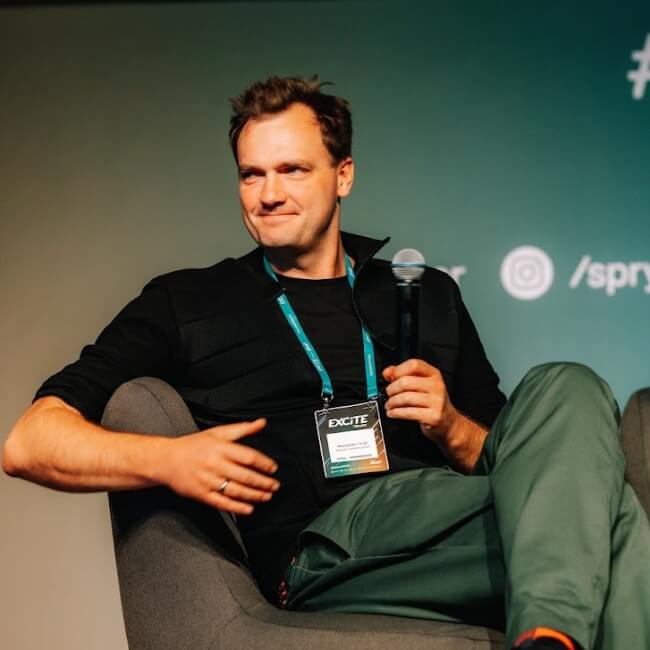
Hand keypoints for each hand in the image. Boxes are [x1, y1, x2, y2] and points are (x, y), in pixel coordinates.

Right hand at [156, 418, 279, 515]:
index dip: (264, 463)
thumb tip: (261, 423)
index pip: (248, 456)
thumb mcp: (217, 432)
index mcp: (220, 448)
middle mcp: (215, 464)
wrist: (166, 460)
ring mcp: (208, 480)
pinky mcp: (202, 494)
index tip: (273, 468)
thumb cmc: (193, 445)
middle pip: (245, 475)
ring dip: (254, 495)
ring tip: (266, 496)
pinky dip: (237, 507)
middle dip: (263, 482)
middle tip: (274, 485)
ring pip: (236, 490)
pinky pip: (222, 503)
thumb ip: (241, 429)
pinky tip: (249, 508)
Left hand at [383, 359, 457, 441]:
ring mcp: (437, 401)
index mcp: (433, 374)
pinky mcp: (433, 416)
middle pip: (406, 382)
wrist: (449, 422)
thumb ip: (404, 375)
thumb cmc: (432, 402)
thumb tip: (388, 372)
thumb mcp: (421, 385)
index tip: (389, 376)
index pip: (414, 365)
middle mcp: (437, 386)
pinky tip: (392, 413)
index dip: (398, 370)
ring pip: (406, 398)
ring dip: (392, 402)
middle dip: (391, 389)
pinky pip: (408, 412)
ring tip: (389, 405)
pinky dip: (396, 413)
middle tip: (388, 394)